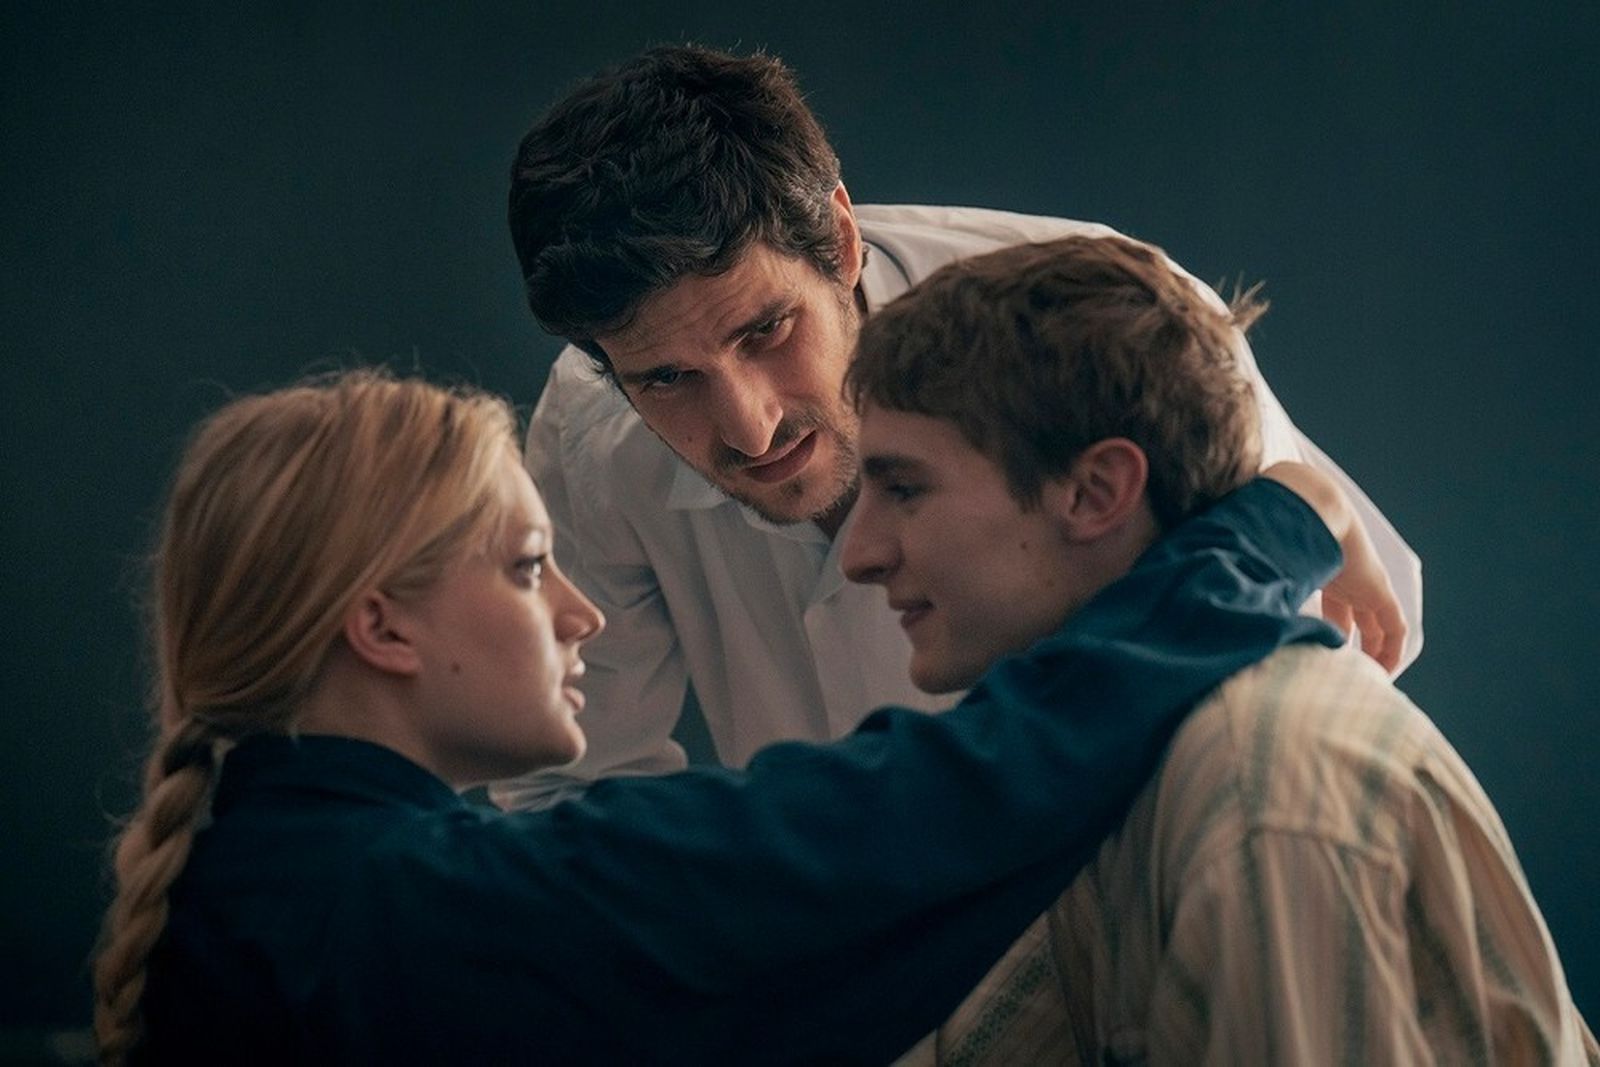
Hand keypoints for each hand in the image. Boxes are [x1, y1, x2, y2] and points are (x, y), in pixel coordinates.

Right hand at [1261, 462, 1405, 674]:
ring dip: (1375, 652)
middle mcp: (1345, 582)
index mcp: (1322, 575)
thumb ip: (1246, 589)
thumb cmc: (1276, 535)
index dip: (1328, 632)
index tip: (1320, 654)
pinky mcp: (1378, 590)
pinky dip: (1393, 649)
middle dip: (1350, 643)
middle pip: (1354, 617)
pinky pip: (1394, 626)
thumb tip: (1210, 607)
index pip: (1332, 608)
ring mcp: (1364, 585)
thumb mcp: (1262, 572)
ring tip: (1367, 678)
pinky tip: (1386, 670)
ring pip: (1377, 625)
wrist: (1306, 507)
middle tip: (1345, 671)